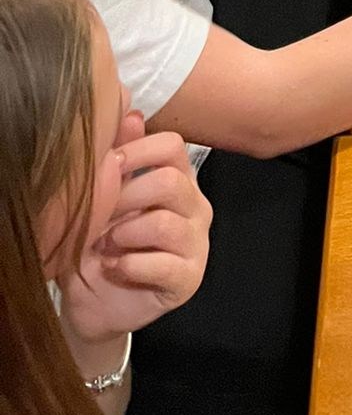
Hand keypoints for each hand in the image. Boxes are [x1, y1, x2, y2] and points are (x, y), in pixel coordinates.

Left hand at [58, 120, 210, 345]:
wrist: (93, 303)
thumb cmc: (97, 245)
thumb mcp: (100, 199)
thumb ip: (116, 158)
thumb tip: (129, 111)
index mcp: (178, 180)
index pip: (172, 146)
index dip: (135, 151)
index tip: (103, 168)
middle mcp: (195, 207)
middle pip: (170, 181)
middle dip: (124, 198)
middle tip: (100, 217)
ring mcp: (197, 243)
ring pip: (164, 223)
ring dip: (124, 234)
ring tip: (105, 246)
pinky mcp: (189, 279)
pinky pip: (163, 264)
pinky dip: (129, 265)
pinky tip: (115, 268)